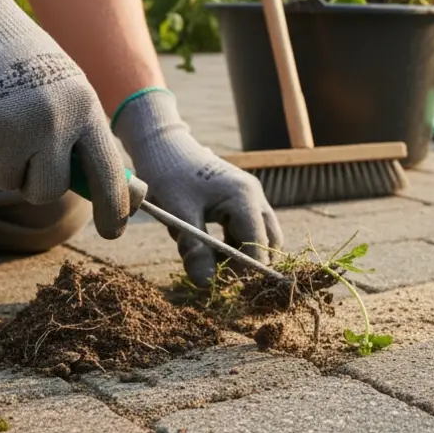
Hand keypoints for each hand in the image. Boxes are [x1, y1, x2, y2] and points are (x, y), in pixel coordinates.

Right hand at [0, 0, 130, 238]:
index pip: (107, 171)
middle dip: (34, 181)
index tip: (114, 230)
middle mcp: (52, 124)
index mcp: (84, 108)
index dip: (113, 206)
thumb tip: (122, 192)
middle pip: (48, 191)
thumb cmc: (25, 61)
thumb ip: (84, 137)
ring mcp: (11, 132)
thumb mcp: (69, 89)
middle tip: (24, 149)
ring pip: (6, 181)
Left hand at [113, 88, 283, 286]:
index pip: (259, 244)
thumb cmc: (169, 177)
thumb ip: (195, 250)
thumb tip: (207, 285)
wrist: (163, 147)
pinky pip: (250, 229)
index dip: (245, 269)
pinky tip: (211, 248)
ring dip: (242, 254)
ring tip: (211, 261)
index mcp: (243, 198)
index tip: (221, 283)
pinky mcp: (243, 200)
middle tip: (220, 277)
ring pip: (261, 237)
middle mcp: (255, 196)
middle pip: (269, 242)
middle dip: (249, 264)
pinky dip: (236, 245)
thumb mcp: (179, 215)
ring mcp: (252, 197)